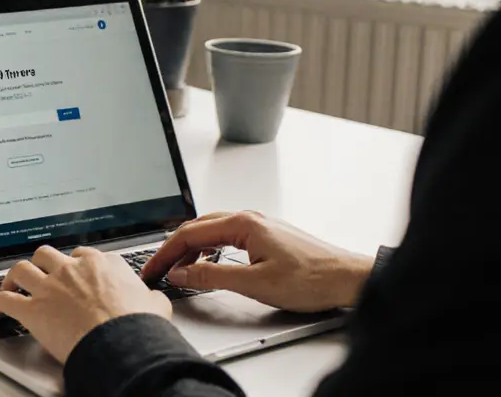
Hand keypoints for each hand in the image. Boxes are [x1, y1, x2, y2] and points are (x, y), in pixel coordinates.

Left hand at [0, 245, 170, 363]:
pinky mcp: (34, 310)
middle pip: (46, 255)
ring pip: (21, 269)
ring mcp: (50, 287)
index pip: (82, 254)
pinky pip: (6, 300)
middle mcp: (72, 270)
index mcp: (101, 264)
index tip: (73, 271)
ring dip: (14, 278)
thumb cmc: (138, 326)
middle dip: (42, 263)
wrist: (122, 343)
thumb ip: (149, 296)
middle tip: (40, 274)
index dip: (75, 263)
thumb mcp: (155, 304)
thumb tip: (153, 299)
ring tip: (12, 285)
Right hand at [140, 211, 374, 312]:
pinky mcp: (266, 236)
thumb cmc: (312, 278)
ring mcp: (259, 226)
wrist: (348, 279)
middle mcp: (249, 218)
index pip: (189, 234)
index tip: (152, 269)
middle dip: (172, 249)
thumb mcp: (255, 282)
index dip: (165, 253)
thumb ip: (212, 276)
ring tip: (178, 269)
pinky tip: (208, 264)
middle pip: (197, 228)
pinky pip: (226, 237)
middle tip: (157, 269)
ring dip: (190, 249)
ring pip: (211, 231)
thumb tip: (181, 273)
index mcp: (243, 224)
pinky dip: (208, 249)